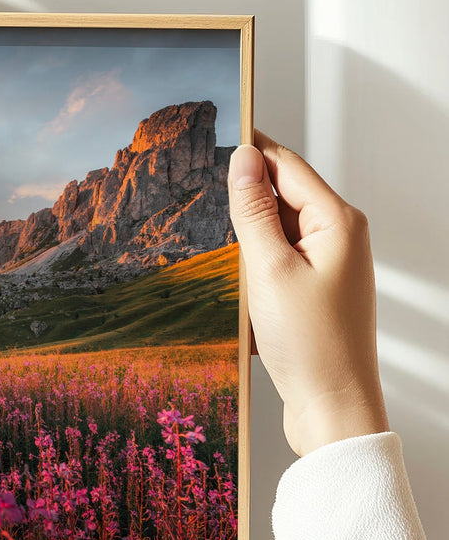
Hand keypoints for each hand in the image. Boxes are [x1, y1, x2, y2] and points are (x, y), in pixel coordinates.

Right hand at [227, 133, 388, 456]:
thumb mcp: (269, 270)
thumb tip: (243, 160)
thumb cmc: (311, 345)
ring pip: (275, 229)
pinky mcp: (314, 289)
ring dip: (245, 237)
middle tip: (199, 197)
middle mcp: (339, 236)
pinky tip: (237, 286)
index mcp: (338, 222)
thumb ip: (254, 211)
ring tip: (222, 258)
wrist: (332, 407)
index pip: (286, 165)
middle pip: (281, 194)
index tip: (213, 132)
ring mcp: (328, 264)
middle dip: (243, 197)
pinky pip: (277, 259)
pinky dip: (253, 265)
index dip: (249, 149)